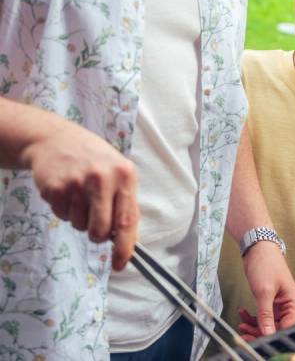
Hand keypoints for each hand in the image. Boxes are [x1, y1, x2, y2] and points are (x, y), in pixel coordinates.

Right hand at [20, 120, 138, 270]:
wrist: (56, 139)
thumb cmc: (94, 159)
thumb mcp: (118, 173)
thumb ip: (125, 203)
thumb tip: (130, 241)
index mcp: (125, 175)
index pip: (128, 220)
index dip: (125, 247)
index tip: (120, 264)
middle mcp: (103, 178)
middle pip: (101, 230)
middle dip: (97, 235)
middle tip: (94, 222)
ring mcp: (77, 183)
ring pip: (79, 226)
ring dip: (79, 218)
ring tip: (79, 195)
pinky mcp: (55, 188)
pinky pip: (62, 216)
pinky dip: (64, 210)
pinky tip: (66, 190)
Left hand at [241, 240, 294, 336]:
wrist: (258, 248)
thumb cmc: (266, 263)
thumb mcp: (264, 291)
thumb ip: (265, 314)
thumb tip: (268, 333)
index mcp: (293, 302)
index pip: (286, 327)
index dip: (273, 335)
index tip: (258, 338)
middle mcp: (288, 305)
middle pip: (276, 327)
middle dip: (259, 332)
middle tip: (245, 334)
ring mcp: (278, 304)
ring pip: (267, 323)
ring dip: (253, 326)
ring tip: (241, 324)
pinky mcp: (269, 301)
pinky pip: (262, 316)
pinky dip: (252, 317)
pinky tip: (243, 313)